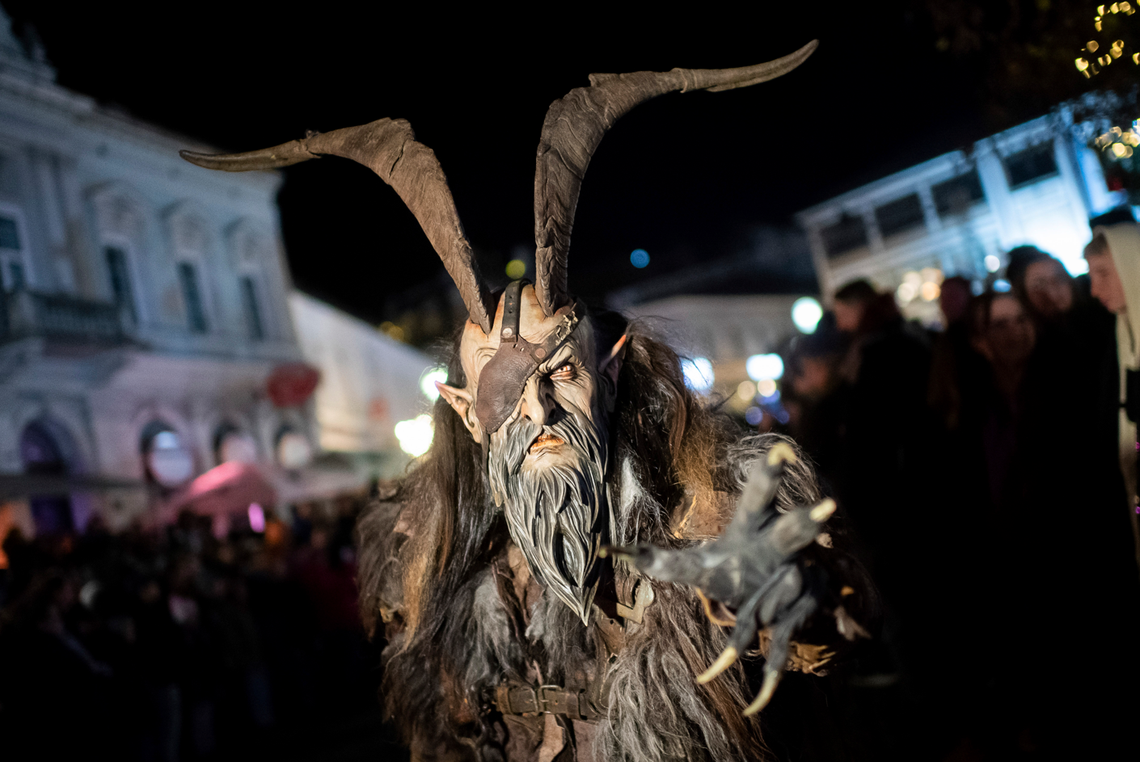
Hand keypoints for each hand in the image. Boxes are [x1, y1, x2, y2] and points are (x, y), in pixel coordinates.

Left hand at [603, 443, 837, 714]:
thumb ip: (658, 559)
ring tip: (746, 619)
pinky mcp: (804, 617)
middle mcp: (782, 550)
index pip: (759, 496)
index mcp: (753, 530)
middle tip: (824, 506)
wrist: (784, 599)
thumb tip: (606, 551)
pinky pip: (782, 652)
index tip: (778, 449)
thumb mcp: (697, 566)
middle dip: (807, 522)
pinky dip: (762, 682)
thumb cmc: (735, 570)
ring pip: (770, 609)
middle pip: (793, 532)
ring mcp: (800, 581)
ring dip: (749, 623)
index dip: (768, 474)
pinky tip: (751, 704)